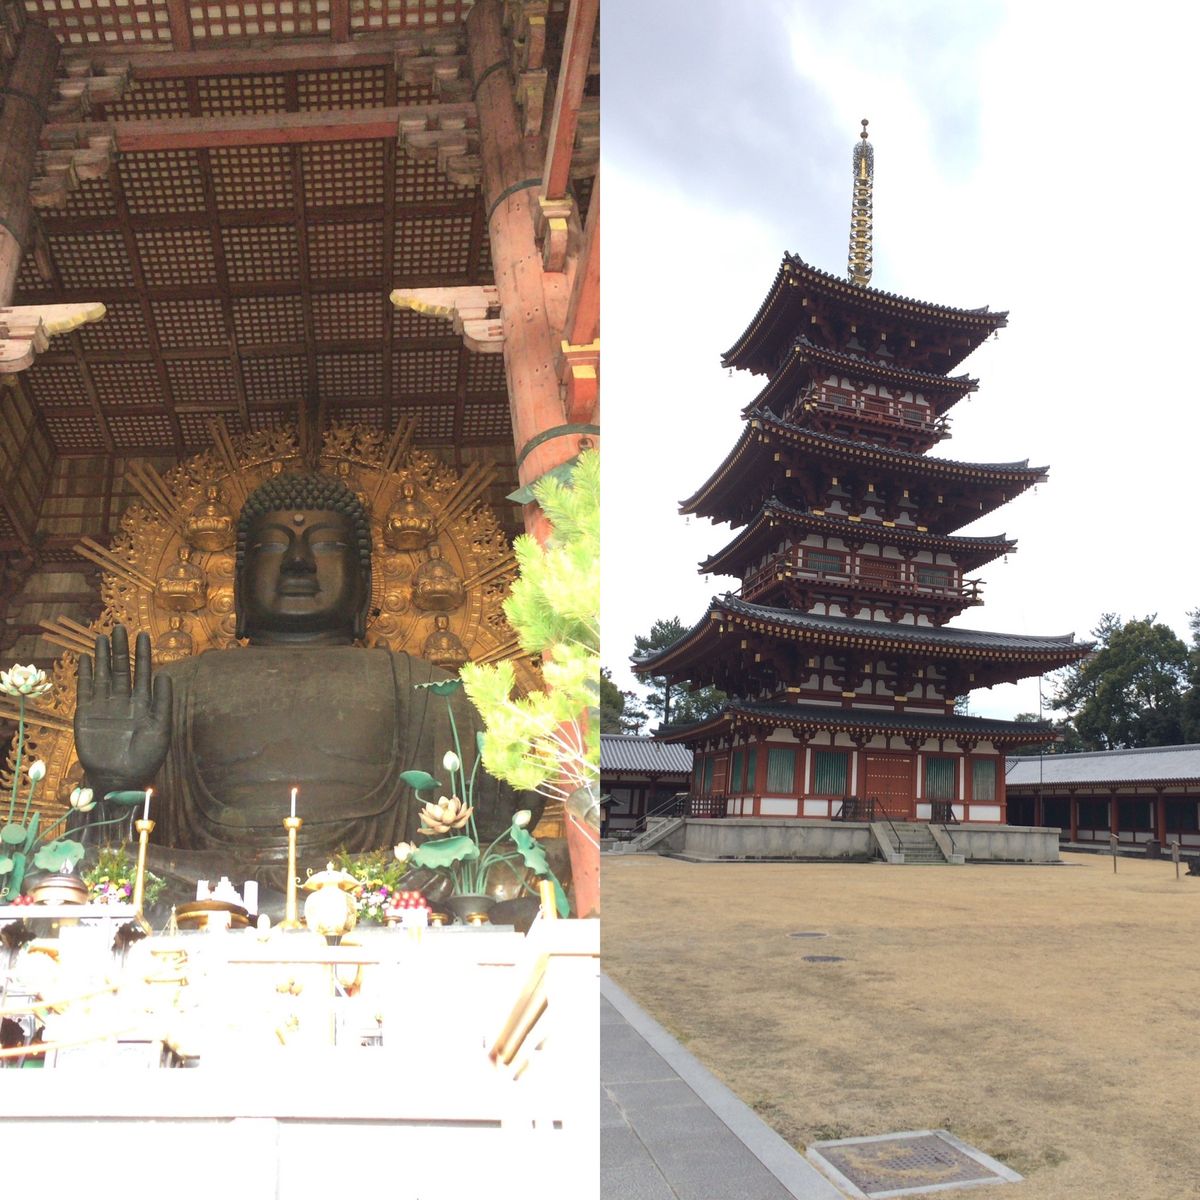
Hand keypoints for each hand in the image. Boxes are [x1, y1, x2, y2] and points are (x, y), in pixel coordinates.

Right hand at [74, 625, 171, 794]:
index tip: (144, 635)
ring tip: (102, 636)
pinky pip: (85, 689)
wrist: (121, 778)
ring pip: (103, 675)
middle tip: (120, 627)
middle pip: (121, 668)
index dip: (143, 654)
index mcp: (144, 703)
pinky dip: (85, 674)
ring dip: (102, 656)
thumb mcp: (162, 728)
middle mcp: (124, 701)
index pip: (143, 672)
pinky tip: (85, 658)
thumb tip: (165, 674)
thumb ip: (163, 701)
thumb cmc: (147, 757)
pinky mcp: (86, 714)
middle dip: (121, 649)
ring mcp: (105, 706)